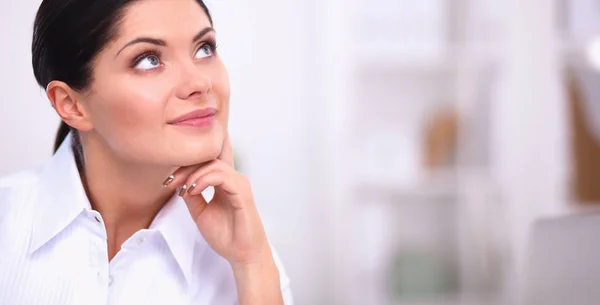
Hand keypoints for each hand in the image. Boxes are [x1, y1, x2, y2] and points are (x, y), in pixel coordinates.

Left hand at [164, 135, 271, 266]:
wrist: (242, 254)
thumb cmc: (227, 235)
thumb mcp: (200, 212)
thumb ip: (192, 195)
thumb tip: (180, 182)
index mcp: (225, 182)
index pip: (208, 160)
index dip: (186, 163)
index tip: (169, 181)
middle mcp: (234, 178)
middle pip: (208, 158)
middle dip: (186, 167)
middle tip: (171, 182)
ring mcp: (239, 184)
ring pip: (214, 164)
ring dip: (193, 174)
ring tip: (183, 189)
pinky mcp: (242, 192)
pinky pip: (222, 176)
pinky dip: (204, 180)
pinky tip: (193, 190)